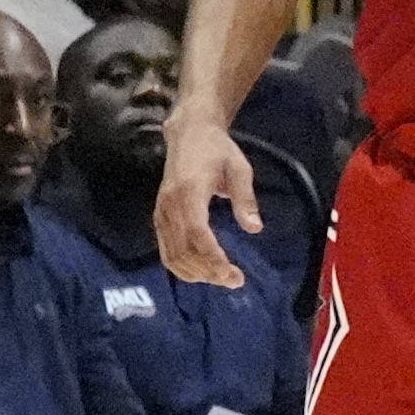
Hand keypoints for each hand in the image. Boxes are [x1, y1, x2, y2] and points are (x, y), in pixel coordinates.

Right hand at [153, 110, 262, 285]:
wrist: (189, 133)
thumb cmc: (218, 150)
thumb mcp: (239, 169)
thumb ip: (246, 199)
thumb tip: (255, 228)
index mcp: (189, 191)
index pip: (197, 232)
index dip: (212, 256)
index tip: (231, 273)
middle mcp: (170, 205)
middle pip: (182, 249)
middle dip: (207, 271)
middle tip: (235, 280)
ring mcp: (161, 212)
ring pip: (171, 254)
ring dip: (195, 273)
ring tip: (221, 279)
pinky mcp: (159, 216)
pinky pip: (166, 249)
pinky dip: (181, 266)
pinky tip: (202, 272)